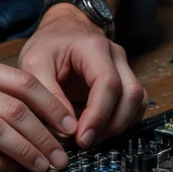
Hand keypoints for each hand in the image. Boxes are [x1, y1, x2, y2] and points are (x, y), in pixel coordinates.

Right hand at [0, 53, 79, 171]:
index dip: (51, 106)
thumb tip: (37, 114)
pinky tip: (10, 169)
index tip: (67, 126)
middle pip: (17, 110)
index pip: (24, 83)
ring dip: (27, 152)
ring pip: (1, 132)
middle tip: (60, 155)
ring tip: (42, 166)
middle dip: (45, 136)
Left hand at [18, 4, 146, 146]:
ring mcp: (125, 68)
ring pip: (137, 102)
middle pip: (130, 95)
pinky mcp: (125, 81)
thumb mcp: (34, 63)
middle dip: (110, 126)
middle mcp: (116, 56)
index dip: (98, 114)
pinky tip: (101, 131)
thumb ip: (47, 94)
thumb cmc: (48, 45)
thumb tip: (66, 129)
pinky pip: (135, 105)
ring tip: (91, 139)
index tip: (82, 137)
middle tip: (85, 142)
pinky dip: (122, 122)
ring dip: (118, 126)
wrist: (63, 29)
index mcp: (94, 47)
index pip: (108, 83)